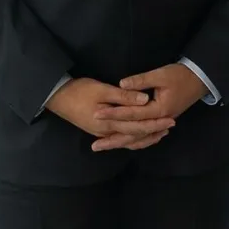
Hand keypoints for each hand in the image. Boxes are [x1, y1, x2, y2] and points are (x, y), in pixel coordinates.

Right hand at [46, 77, 175, 151]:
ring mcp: (102, 133)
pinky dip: (132, 137)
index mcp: (110, 123)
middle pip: (135, 136)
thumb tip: (145, 100)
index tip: (170, 119)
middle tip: (170, 126)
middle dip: (153, 131)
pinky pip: (120, 137)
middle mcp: (107, 132)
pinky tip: (138, 134)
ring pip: (128, 139)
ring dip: (144, 137)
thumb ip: (124, 96)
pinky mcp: (99, 130)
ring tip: (159, 133)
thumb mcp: (103, 89)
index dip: (155, 123)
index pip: (138, 126)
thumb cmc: (80, 90)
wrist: (57, 97)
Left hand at [88, 63, 208, 151]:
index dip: (113, 114)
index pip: (131, 114)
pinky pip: (145, 136)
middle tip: (94, 145)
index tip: (96, 114)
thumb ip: (140, 81)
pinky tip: (122, 143)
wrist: (199, 80)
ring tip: (103, 147)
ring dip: (121, 143)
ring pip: (139, 138)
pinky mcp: (161, 122)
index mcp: (158, 110)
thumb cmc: (179, 75)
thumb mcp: (160, 75)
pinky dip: (133, 140)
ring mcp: (161, 123)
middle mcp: (159, 121)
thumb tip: (120, 85)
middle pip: (133, 134)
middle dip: (113, 139)